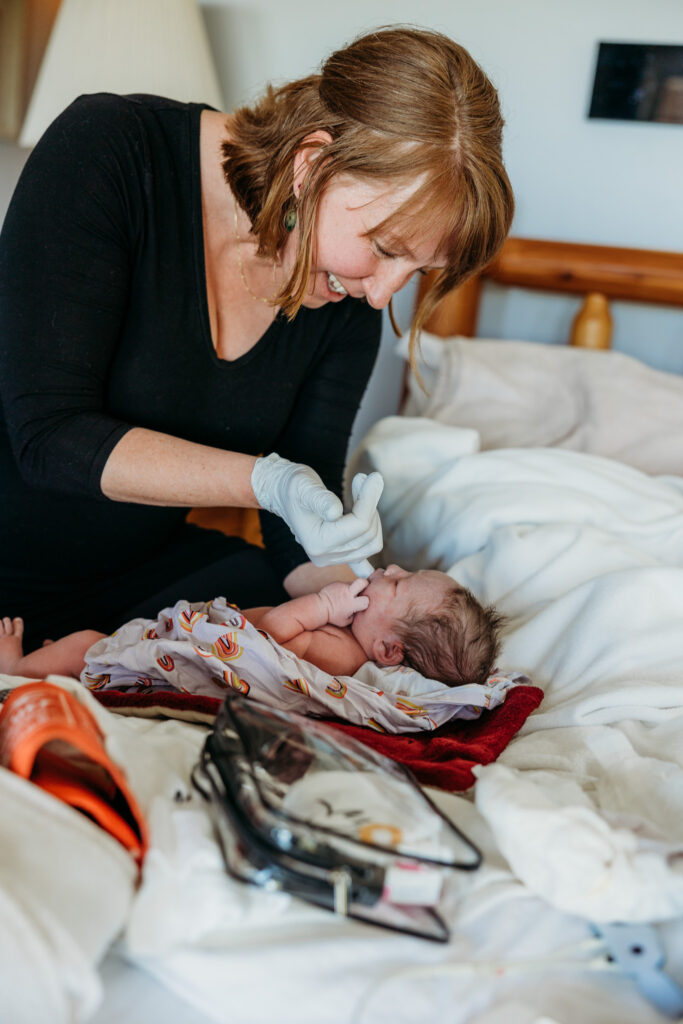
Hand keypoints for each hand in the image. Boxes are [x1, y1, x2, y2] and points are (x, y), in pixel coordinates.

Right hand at [251, 454, 383, 567]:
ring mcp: (333, 559)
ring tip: (360, 494)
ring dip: (372, 516)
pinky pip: (363, 565)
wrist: (285, 495)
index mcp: (317, 542)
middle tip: (362, 481)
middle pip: (368, 534)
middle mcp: (325, 556)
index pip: (359, 525)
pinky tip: (377, 561)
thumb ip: (320, 499)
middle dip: (370, 505)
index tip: (374, 477)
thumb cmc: (295, 487)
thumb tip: (335, 512)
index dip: (370, 499)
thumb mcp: (305, 486)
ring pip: (372, 543)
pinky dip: (370, 560)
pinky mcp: (339, 556)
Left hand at [319, 578, 369, 626]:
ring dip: (353, 588)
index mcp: (352, 604)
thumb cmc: (332, 616)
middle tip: (364, 588)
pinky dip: (344, 589)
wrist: (320, 607)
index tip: (362, 603)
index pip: (366, 600)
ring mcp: (342, 586)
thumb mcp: (346, 621)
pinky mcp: (338, 582)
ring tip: (346, 596)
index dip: (366, 602)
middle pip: (362, 582)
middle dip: (365, 583)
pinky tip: (339, 595)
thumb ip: (355, 616)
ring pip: (353, 583)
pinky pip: (345, 584)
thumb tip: (360, 611)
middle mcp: (348, 593)